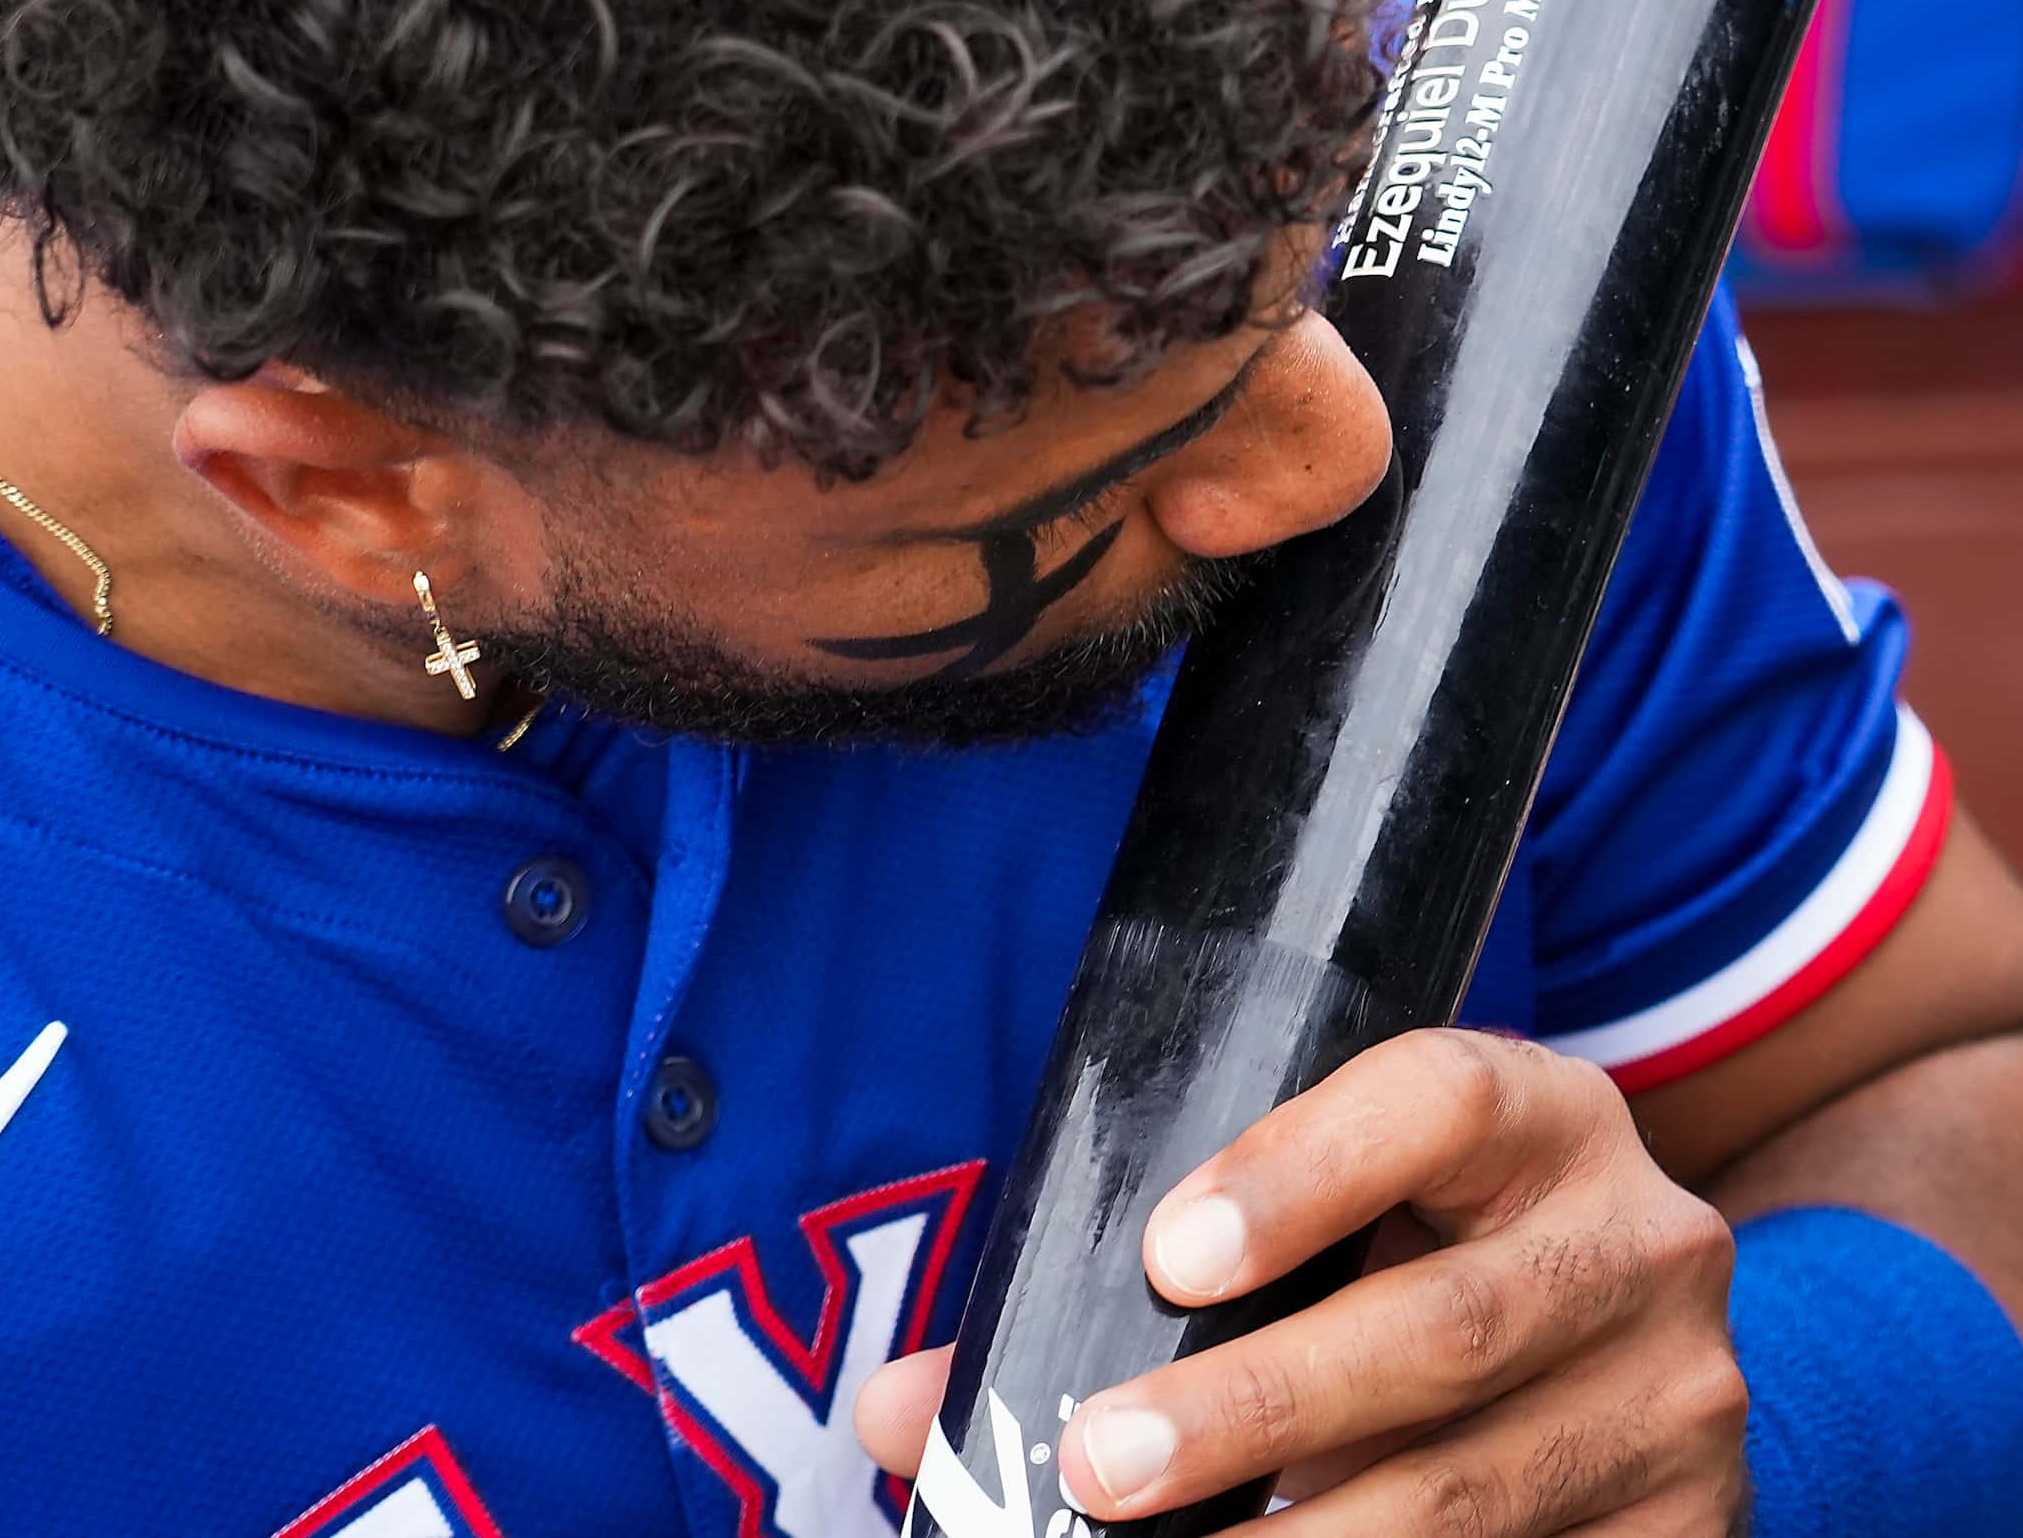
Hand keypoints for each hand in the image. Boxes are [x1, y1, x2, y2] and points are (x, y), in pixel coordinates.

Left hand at [856, 1029, 1751, 1534]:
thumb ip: (1128, 1278)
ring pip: (1476, 1491)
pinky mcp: (1694, 1534)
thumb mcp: (1314, 1223)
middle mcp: (1638, 1240)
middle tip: (1100, 1466)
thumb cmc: (1406, 1258)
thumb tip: (897, 1413)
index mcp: (1538, 1115)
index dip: (1298, 1171)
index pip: (1434, 1099)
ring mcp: (1679, 1399)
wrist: (1628, 1353)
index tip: (1165, 1256)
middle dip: (1256, 1411)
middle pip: (1440, 1330)